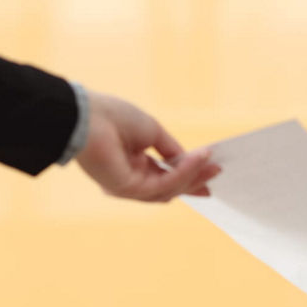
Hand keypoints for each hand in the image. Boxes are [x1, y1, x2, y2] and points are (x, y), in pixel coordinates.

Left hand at [74, 90, 219, 201]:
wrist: (89, 116)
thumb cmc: (114, 117)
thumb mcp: (152, 131)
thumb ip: (171, 150)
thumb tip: (191, 159)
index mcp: (134, 165)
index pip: (166, 176)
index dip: (189, 174)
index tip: (212, 169)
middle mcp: (131, 180)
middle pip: (170, 187)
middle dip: (195, 180)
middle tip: (217, 173)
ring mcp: (128, 187)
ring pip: (168, 189)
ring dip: (193, 176)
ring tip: (212, 165)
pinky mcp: (126, 189)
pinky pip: (162, 184)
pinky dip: (182, 172)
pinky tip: (197, 159)